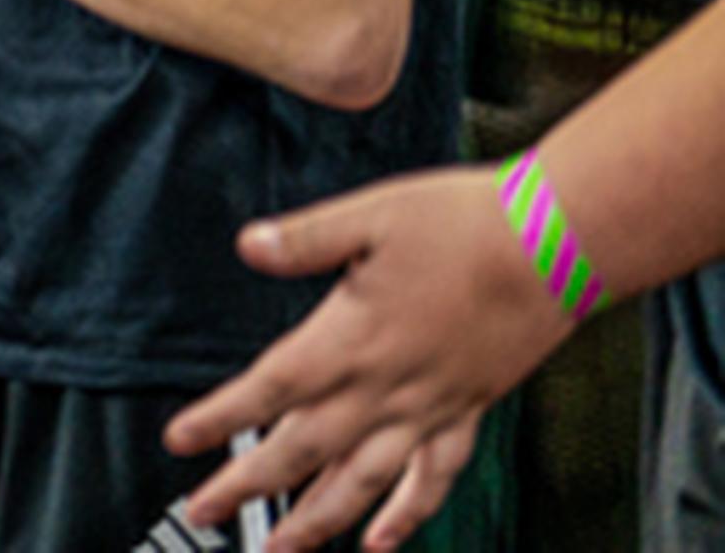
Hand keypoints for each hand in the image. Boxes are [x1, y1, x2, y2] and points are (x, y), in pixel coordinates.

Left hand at [161, 168, 566, 550]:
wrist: (555, 245)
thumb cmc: (464, 225)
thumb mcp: (370, 216)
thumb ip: (305, 239)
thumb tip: (250, 245)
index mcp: (353, 339)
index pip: (271, 390)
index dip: (221, 418)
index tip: (179, 442)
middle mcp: (387, 387)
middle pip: (304, 451)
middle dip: (248, 487)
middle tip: (201, 512)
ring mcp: (430, 407)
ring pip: (364, 482)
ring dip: (318, 520)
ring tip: (280, 548)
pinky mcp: (467, 410)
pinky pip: (433, 478)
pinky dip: (406, 514)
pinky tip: (383, 539)